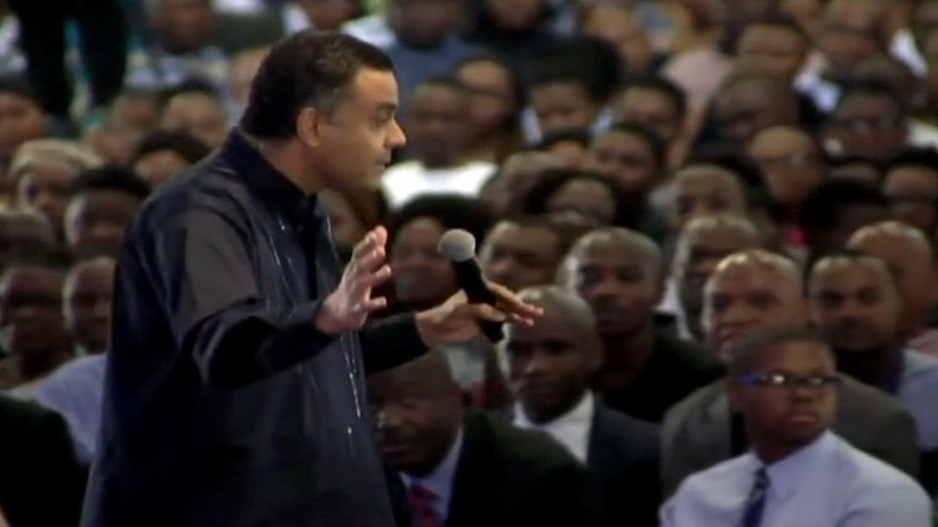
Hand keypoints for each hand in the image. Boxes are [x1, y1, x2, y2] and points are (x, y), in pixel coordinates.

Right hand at [316, 226, 391, 333]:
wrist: (338, 310)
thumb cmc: (355, 283)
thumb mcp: (361, 265)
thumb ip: (372, 247)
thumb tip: (381, 228)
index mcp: (354, 266)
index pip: (358, 252)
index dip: (366, 243)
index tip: (375, 234)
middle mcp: (353, 277)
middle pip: (360, 266)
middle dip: (370, 258)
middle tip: (381, 250)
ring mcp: (354, 292)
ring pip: (363, 284)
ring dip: (375, 277)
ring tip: (388, 270)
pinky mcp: (357, 308)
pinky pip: (365, 305)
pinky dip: (373, 303)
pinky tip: (383, 301)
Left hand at [415, 282, 542, 346]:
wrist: (435, 330)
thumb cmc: (444, 316)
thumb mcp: (460, 312)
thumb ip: (480, 311)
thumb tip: (500, 315)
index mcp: (478, 290)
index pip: (498, 292)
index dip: (510, 298)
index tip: (519, 305)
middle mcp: (484, 298)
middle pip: (506, 301)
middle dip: (521, 306)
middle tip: (535, 311)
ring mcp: (485, 310)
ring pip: (506, 311)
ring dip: (520, 314)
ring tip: (534, 318)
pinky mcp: (485, 323)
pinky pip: (502, 321)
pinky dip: (512, 322)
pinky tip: (523, 324)